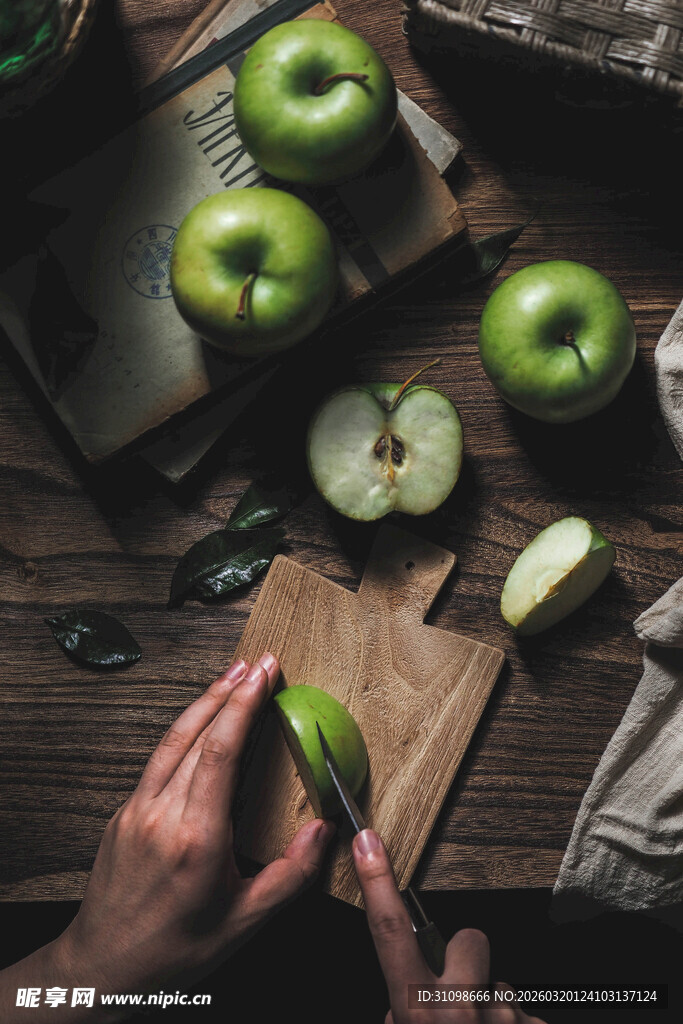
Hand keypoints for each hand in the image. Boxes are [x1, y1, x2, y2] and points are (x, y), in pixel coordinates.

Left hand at [0, 654, 334, 1020]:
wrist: (104, 967)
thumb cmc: (174, 950)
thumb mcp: (244, 922)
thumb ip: (290, 875)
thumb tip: (325, 831)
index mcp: (195, 838)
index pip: (221, 751)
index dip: (244, 705)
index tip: (265, 674)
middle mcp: (160, 814)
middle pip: (197, 734)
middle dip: (230, 691)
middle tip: (259, 663)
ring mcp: (136, 809)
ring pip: (172, 740)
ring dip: (204, 701)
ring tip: (232, 675)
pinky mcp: (123, 812)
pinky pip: (157, 759)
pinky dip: (183, 730)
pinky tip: (200, 721)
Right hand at [352, 829, 545, 1023]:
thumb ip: (402, 1011)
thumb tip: (404, 999)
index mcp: (419, 1012)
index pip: (391, 931)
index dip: (378, 881)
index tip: (368, 842)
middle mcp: (461, 1010)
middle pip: (469, 940)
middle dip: (468, 961)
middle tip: (462, 1003)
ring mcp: (503, 1018)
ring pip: (498, 984)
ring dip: (490, 1007)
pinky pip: (524, 1013)